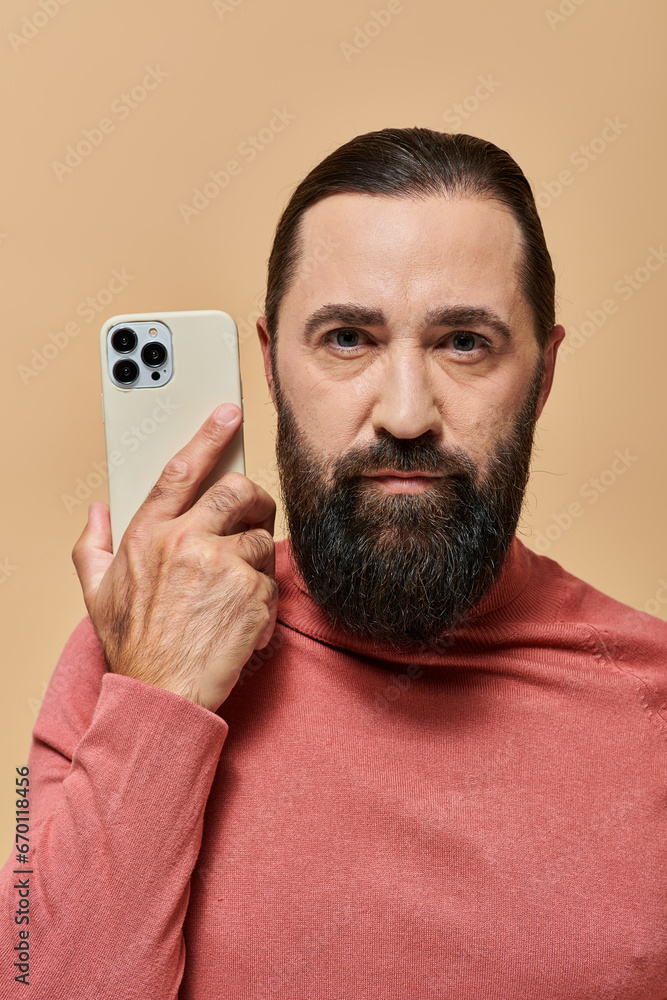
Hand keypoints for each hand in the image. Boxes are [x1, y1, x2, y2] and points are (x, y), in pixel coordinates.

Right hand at [72, 403, 277, 712]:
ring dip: (255, 562)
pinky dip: (265, 599)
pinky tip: (243, 618)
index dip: (209, 436)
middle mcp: (184, 542)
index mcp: (148, 535)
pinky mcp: (250, 592)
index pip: (181, 470)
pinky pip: (273, 579)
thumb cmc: (135, 645)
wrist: (163, 693)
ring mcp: (220, 565)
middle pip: (236, 490)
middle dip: (252, 499)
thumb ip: (91, 544)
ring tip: (236, 591)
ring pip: (260, 537)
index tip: (229, 414)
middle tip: (252, 517)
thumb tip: (97, 511)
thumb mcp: (97, 592)